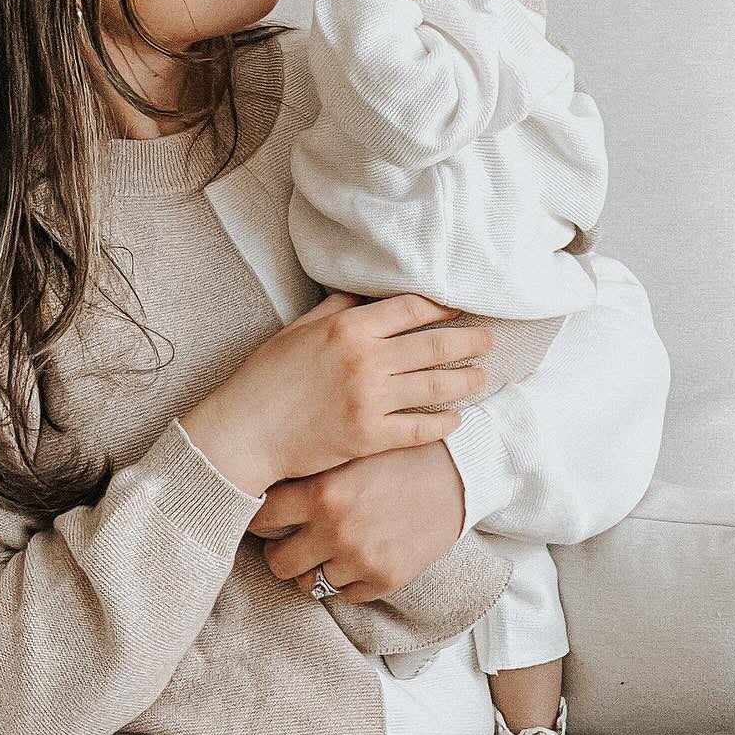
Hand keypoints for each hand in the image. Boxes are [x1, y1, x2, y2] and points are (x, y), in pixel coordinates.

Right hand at [180, 290, 490, 495]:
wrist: (244, 432)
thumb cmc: (265, 378)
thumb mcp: (298, 330)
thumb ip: (337, 311)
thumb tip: (368, 297)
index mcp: (348, 328)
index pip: (411, 309)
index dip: (443, 305)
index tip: (462, 306)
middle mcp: (365, 360)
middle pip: (433, 345)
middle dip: (468, 341)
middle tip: (489, 340)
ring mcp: (369, 400)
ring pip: (433, 386)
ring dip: (464, 380)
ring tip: (481, 377)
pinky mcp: (369, 437)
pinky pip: (420, 427)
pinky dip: (443, 422)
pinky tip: (456, 419)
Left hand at [248, 440, 467, 600]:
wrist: (458, 472)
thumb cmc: (400, 453)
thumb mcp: (351, 450)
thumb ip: (312, 471)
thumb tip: (265, 483)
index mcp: (322, 492)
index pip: (262, 518)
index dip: (259, 518)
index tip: (264, 518)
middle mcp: (336, 529)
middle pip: (278, 562)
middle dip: (281, 552)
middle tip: (290, 540)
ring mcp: (360, 559)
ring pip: (309, 584)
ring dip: (314, 569)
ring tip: (325, 550)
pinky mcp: (385, 578)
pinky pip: (344, 596)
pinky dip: (344, 581)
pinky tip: (355, 557)